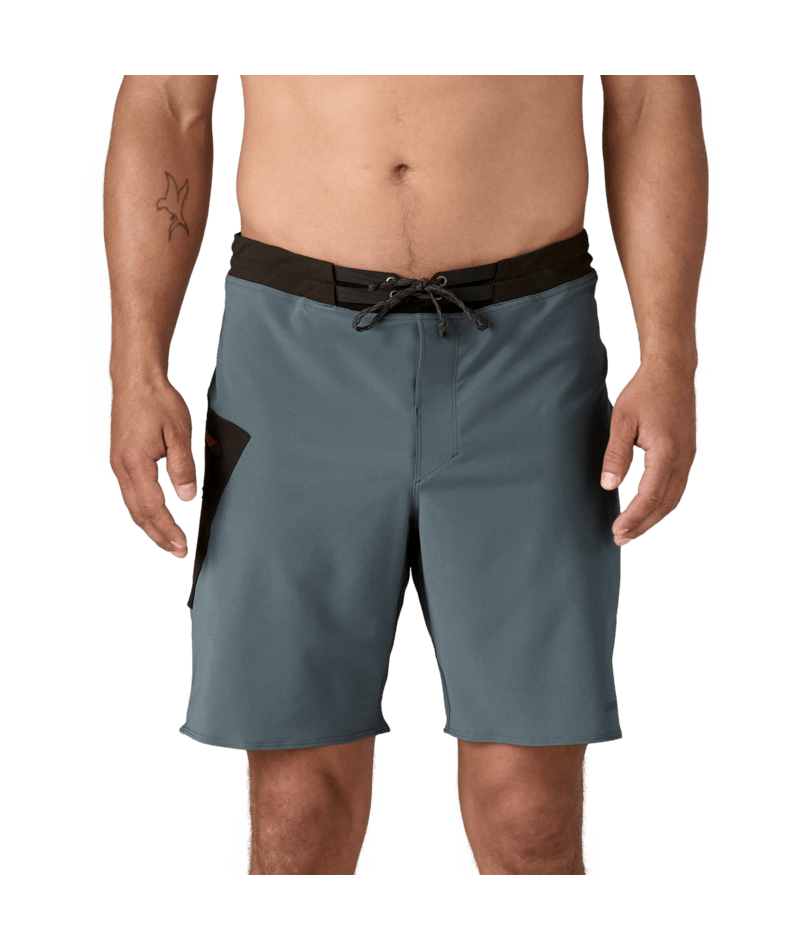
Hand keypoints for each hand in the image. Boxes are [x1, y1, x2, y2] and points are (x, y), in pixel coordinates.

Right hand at [110, 375, 196, 556]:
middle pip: (139, 513)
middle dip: (158, 535)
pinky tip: (154, 517)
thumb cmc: (159, 401)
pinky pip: (130, 494)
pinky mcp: (121, 460)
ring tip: (168, 541)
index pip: (153, 507)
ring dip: (150, 527)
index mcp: (136, 462)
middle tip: (177, 552)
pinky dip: (143, 511)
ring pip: (132, 506)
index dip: (168, 529)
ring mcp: (119, 464)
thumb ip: (183, 466)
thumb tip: (186, 497)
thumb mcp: (179, 432)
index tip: (183, 545)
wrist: (136, 380)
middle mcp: (122, 467)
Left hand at [600, 362, 696, 545]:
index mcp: (667, 451)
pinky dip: (662, 503)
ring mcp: (689, 456)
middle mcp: (683, 458)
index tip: (617, 530)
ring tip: (631, 529)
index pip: (650, 496)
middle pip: (665, 504)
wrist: (671, 370)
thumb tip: (608, 486)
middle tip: (620, 538)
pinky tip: (647, 508)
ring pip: (674, 498)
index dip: (634, 517)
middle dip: (643, 524)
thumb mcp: (622, 420)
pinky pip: (677, 487)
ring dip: (653, 517)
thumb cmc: (644, 392)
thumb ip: (616, 454)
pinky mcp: (687, 453)